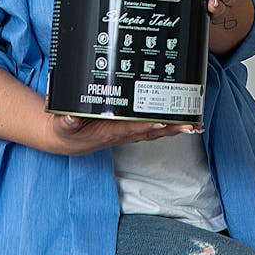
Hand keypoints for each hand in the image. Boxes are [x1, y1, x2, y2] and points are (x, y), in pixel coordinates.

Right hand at [47, 113, 198, 155]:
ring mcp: (125, 131)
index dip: (147, 125)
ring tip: (193, 123)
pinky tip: (176, 121)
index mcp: (108, 131)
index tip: (163, 120)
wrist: (62, 138)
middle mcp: (120, 133)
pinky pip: (149, 126)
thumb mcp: (62, 125)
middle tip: (192, 124)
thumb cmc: (65, 130)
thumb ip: (66, 121)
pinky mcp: (126, 127)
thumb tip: (70, 116)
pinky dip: (164, 124)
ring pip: (153, 129)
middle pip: (151, 130)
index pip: (131, 127)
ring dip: (173, 127)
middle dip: (172, 128)